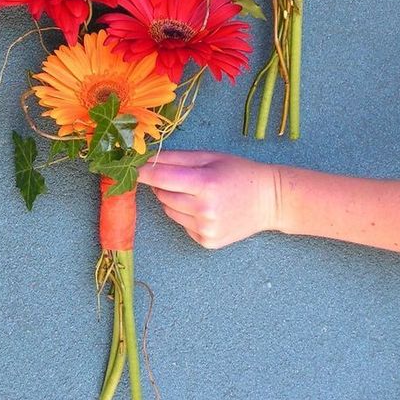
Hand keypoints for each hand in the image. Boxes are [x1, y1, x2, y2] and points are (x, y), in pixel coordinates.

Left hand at [138, 150, 277, 248]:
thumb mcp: (210, 158)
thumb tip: (147, 158)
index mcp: (205, 184)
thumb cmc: (239, 172)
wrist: (269, 200)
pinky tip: (206, 208)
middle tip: (183, 177)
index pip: (161, 178)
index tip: (130, 167)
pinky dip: (186, 215)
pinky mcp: (206, 242)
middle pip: (162, 195)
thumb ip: (177, 158)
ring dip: (174, 200)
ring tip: (198, 192)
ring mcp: (205, 229)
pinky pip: (182, 224)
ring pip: (169, 210)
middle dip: (164, 184)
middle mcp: (204, 210)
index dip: (143, 172)